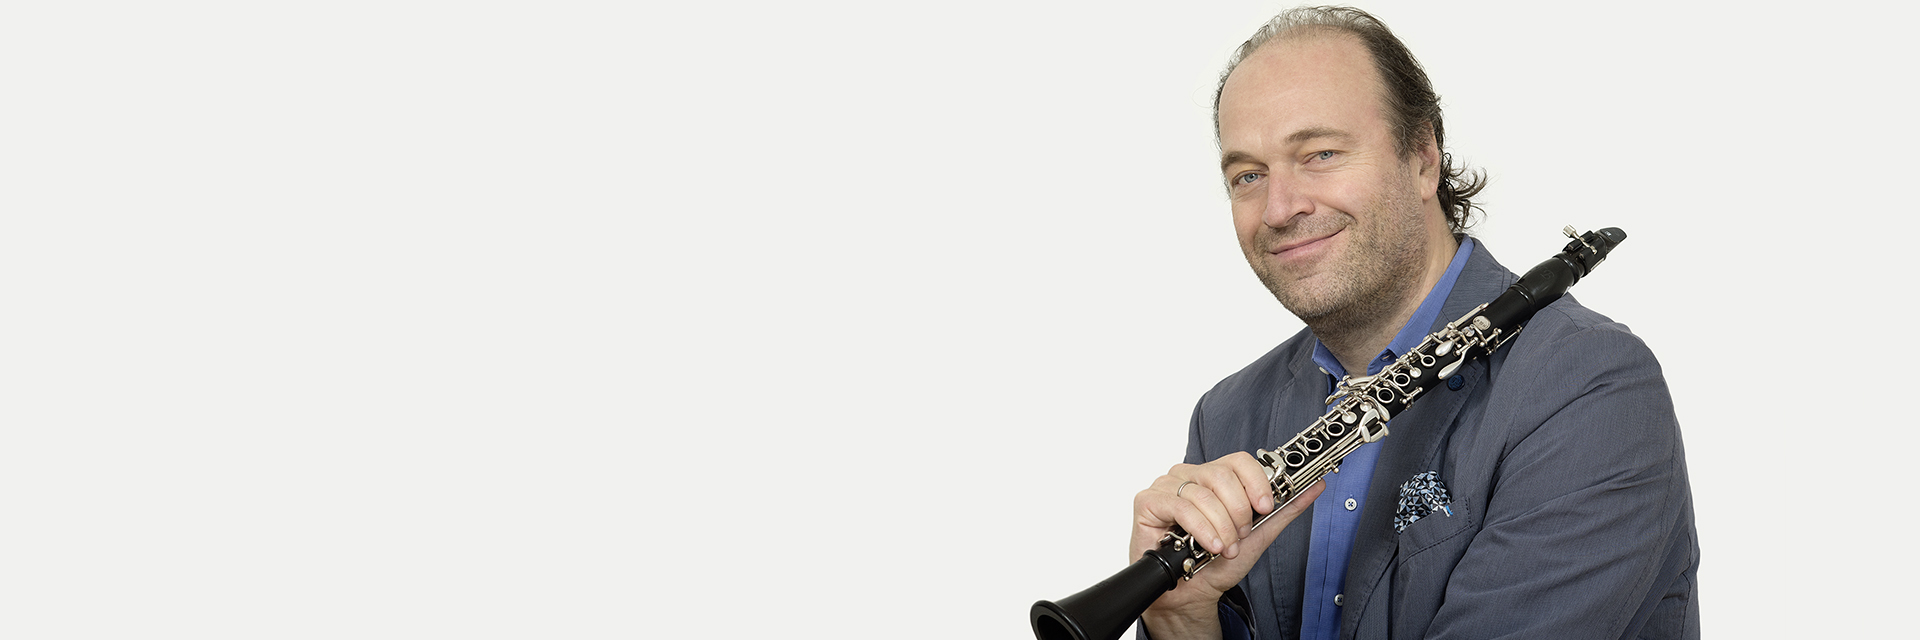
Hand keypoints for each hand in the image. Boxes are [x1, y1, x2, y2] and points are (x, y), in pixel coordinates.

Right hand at [1132, 453, 1321, 638]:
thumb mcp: (1259, 534)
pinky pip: (1181, 506)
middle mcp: (1191, 476)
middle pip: (1223, 475)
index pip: (1240, 460)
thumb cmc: (1216, 562)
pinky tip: (1208, 545)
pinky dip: (1201, 529)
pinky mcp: (1148, 500)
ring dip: (1221, 528)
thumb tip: (1314, 486)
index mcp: (1215, 477)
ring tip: (1223, 548)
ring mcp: (1168, 486)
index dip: (1257, 481)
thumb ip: (1285, 509)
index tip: (1265, 505)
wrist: (1191, 593)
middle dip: (1239, 512)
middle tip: (1239, 536)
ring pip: (1205, 494)